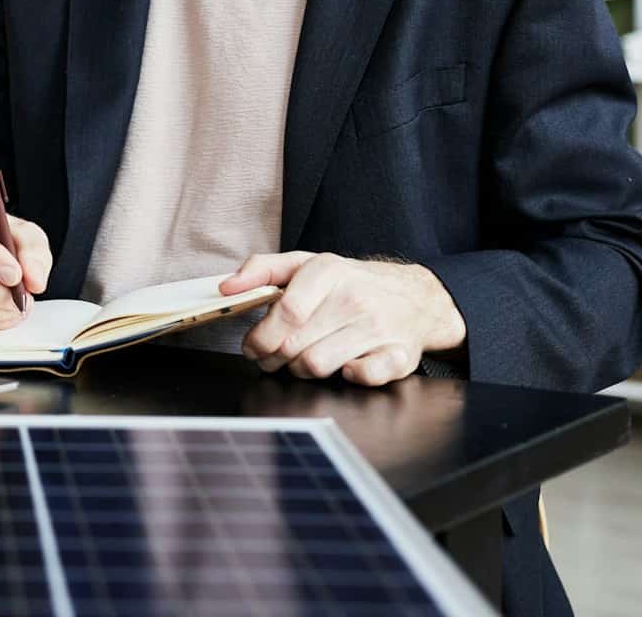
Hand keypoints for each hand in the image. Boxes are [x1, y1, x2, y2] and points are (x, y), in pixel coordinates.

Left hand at [224, 251, 466, 386]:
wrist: (415, 296)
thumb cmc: (350, 282)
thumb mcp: (306, 263)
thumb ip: (262, 269)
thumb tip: (226, 287)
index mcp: (328, 271)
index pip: (286, 313)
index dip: (261, 337)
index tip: (251, 347)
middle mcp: (355, 298)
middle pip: (296, 345)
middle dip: (273, 358)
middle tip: (271, 357)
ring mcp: (379, 327)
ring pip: (318, 365)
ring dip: (300, 370)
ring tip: (300, 360)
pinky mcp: (399, 355)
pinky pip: (362, 377)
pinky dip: (347, 376)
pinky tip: (343, 365)